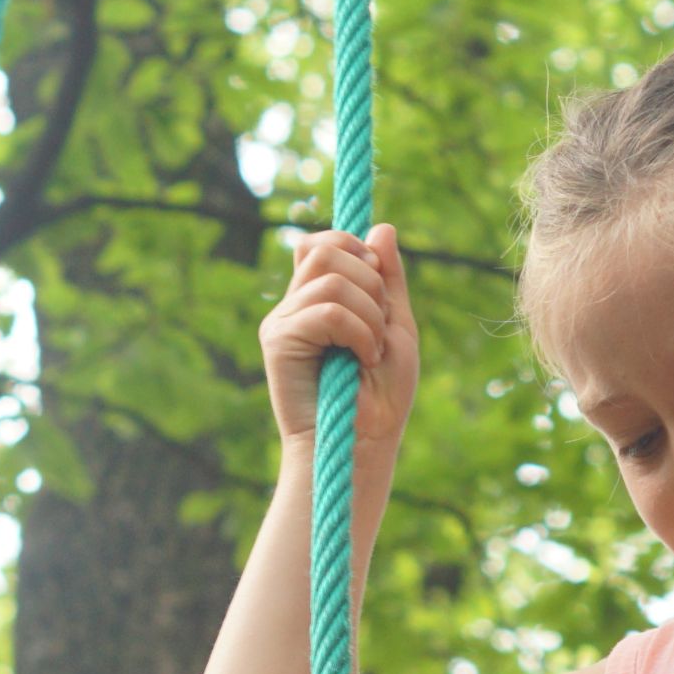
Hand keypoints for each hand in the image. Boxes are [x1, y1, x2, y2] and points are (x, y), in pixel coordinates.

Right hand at [261, 225, 417, 454]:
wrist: (362, 446)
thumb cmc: (380, 397)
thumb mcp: (396, 326)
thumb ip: (389, 280)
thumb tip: (382, 227)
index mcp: (317, 299)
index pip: (324, 242)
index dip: (358, 250)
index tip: (382, 293)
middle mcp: (294, 306)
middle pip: (326, 248)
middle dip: (371, 281)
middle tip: (379, 327)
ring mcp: (283, 322)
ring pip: (329, 277)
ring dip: (369, 312)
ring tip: (372, 350)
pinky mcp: (278, 341)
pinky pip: (326, 310)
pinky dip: (358, 331)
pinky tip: (362, 359)